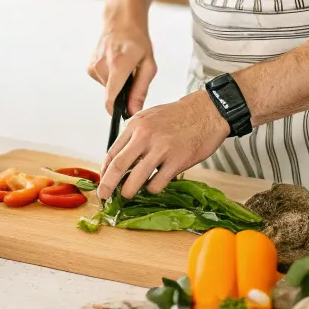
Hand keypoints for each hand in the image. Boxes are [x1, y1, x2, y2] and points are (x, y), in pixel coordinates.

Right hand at [88, 6, 156, 115]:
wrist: (121, 21)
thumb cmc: (137, 40)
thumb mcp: (148, 65)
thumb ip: (140, 90)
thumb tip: (133, 111)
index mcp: (118, 66)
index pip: (111, 99)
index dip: (118, 111)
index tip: (125, 113)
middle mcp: (102, 67)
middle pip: (112, 95)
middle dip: (123, 91)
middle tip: (133, 76)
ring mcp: (94, 66)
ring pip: (107, 88)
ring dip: (117, 83)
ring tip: (125, 66)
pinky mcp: (90, 66)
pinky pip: (102, 81)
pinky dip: (110, 77)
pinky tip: (115, 64)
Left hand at [97, 89, 230, 200]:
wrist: (206, 112)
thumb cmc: (177, 116)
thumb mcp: (149, 118)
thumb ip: (134, 136)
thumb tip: (119, 161)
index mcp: (136, 124)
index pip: (112, 152)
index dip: (104, 171)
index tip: (102, 181)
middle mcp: (145, 136)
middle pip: (119, 167)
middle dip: (107, 186)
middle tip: (103, 197)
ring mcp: (161, 149)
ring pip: (135, 180)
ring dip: (129, 191)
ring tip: (129, 193)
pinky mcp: (177, 161)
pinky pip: (157, 184)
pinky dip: (152, 188)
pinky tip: (155, 183)